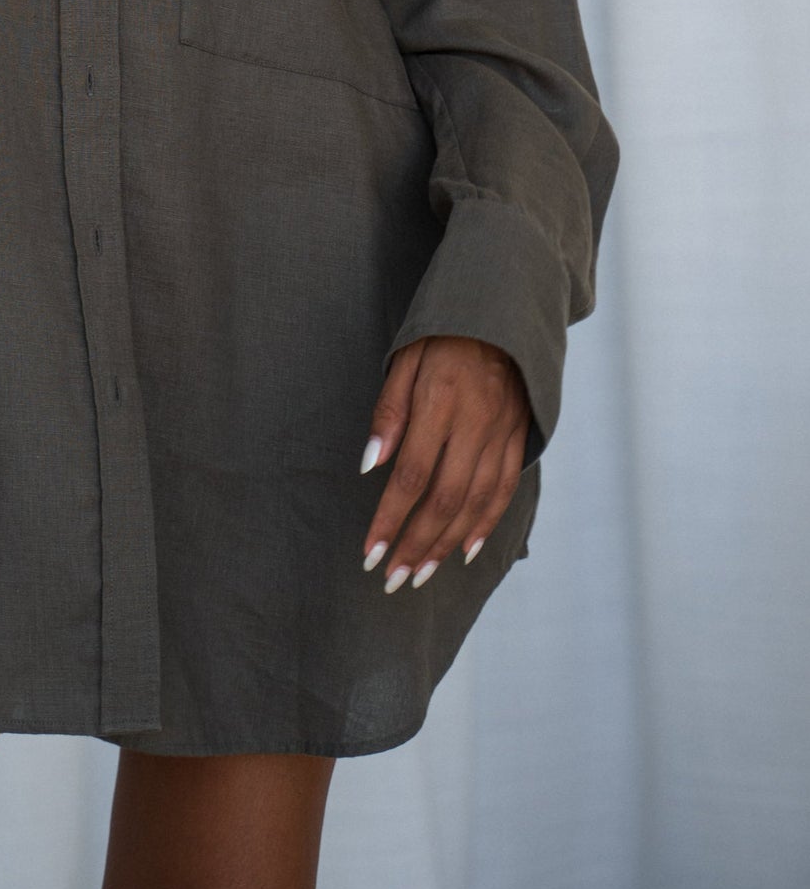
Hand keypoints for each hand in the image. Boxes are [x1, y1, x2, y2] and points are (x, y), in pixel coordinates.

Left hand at [360, 336, 528, 590]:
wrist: (504, 309)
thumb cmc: (443, 334)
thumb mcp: (405, 358)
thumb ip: (389, 412)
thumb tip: (369, 465)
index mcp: (440, 401)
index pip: (411, 475)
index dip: (389, 520)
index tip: (369, 552)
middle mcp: (476, 423)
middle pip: (444, 499)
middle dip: (416, 545)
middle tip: (392, 579)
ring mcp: (502, 432)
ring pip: (476, 503)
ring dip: (447, 545)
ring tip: (420, 573)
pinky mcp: (519, 436)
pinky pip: (504, 489)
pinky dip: (486, 524)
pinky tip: (466, 550)